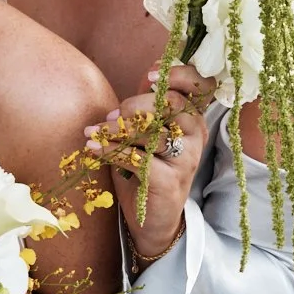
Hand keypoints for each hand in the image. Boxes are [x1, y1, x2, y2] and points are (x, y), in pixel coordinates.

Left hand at [85, 64, 214, 259]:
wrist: (151, 219)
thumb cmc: (147, 169)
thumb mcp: (147, 133)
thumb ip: (148, 105)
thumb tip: (147, 74)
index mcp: (192, 118)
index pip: (201, 85)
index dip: (179, 74)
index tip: (149, 75)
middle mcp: (195, 135)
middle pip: (171, 103)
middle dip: (135, 104)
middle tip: (110, 117)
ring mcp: (186, 159)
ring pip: (152, 132)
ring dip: (115, 130)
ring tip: (92, 134)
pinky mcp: (169, 180)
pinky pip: (137, 158)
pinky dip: (110, 151)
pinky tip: (93, 149)